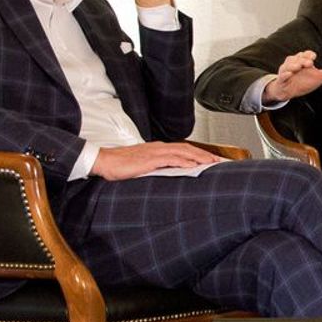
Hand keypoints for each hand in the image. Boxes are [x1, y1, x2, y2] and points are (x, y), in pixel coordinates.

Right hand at [92, 142, 222, 179]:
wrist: (103, 161)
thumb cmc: (120, 164)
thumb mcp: (143, 165)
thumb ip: (158, 166)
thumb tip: (171, 173)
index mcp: (157, 148)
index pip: (183, 148)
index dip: (199, 153)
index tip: (211, 159)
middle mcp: (158, 148)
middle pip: (187, 148)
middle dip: (204, 154)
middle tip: (218, 161)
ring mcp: (154, 153)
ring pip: (182, 152)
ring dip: (199, 158)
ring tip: (211, 163)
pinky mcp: (149, 160)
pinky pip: (170, 159)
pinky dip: (184, 162)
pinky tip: (193, 166)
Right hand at [263, 50, 321, 102]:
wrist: (288, 91)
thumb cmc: (304, 81)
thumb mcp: (320, 77)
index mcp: (303, 61)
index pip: (306, 54)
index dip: (309, 55)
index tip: (313, 58)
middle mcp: (294, 63)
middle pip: (297, 58)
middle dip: (303, 60)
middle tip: (309, 64)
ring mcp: (286, 71)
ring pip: (288, 65)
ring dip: (293, 65)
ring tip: (298, 67)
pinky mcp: (282, 80)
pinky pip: (281, 76)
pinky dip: (285, 75)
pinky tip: (289, 74)